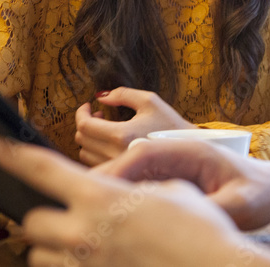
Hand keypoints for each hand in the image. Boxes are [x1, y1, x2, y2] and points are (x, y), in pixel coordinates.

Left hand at [0, 137, 269, 266]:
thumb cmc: (199, 228)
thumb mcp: (169, 192)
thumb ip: (135, 189)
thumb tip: (125, 194)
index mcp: (100, 198)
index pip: (43, 169)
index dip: (14, 154)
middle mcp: (83, 234)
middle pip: (32, 223)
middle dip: (43, 218)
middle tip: (64, 214)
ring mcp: (86, 266)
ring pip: (40, 258)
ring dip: (52, 248)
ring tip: (79, 242)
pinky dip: (71, 266)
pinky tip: (94, 258)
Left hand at [74, 87, 196, 165]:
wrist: (189, 151)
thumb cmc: (171, 124)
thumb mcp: (150, 101)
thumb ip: (122, 94)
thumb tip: (100, 96)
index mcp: (121, 135)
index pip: (85, 126)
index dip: (81, 113)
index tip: (87, 105)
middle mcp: (115, 154)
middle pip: (82, 140)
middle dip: (86, 123)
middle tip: (99, 115)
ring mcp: (117, 168)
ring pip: (85, 154)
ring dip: (90, 139)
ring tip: (106, 128)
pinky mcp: (121, 175)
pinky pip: (95, 165)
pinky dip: (96, 152)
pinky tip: (110, 143)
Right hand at [95, 138, 269, 229]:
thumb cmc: (258, 194)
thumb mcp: (240, 205)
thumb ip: (210, 208)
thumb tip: (182, 216)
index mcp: (192, 150)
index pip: (145, 152)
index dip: (117, 169)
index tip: (96, 190)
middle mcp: (176, 153)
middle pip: (129, 160)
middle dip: (105, 179)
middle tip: (81, 205)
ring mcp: (170, 166)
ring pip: (130, 173)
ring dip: (111, 190)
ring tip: (91, 217)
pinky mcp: (169, 180)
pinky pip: (138, 185)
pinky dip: (124, 199)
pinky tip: (113, 223)